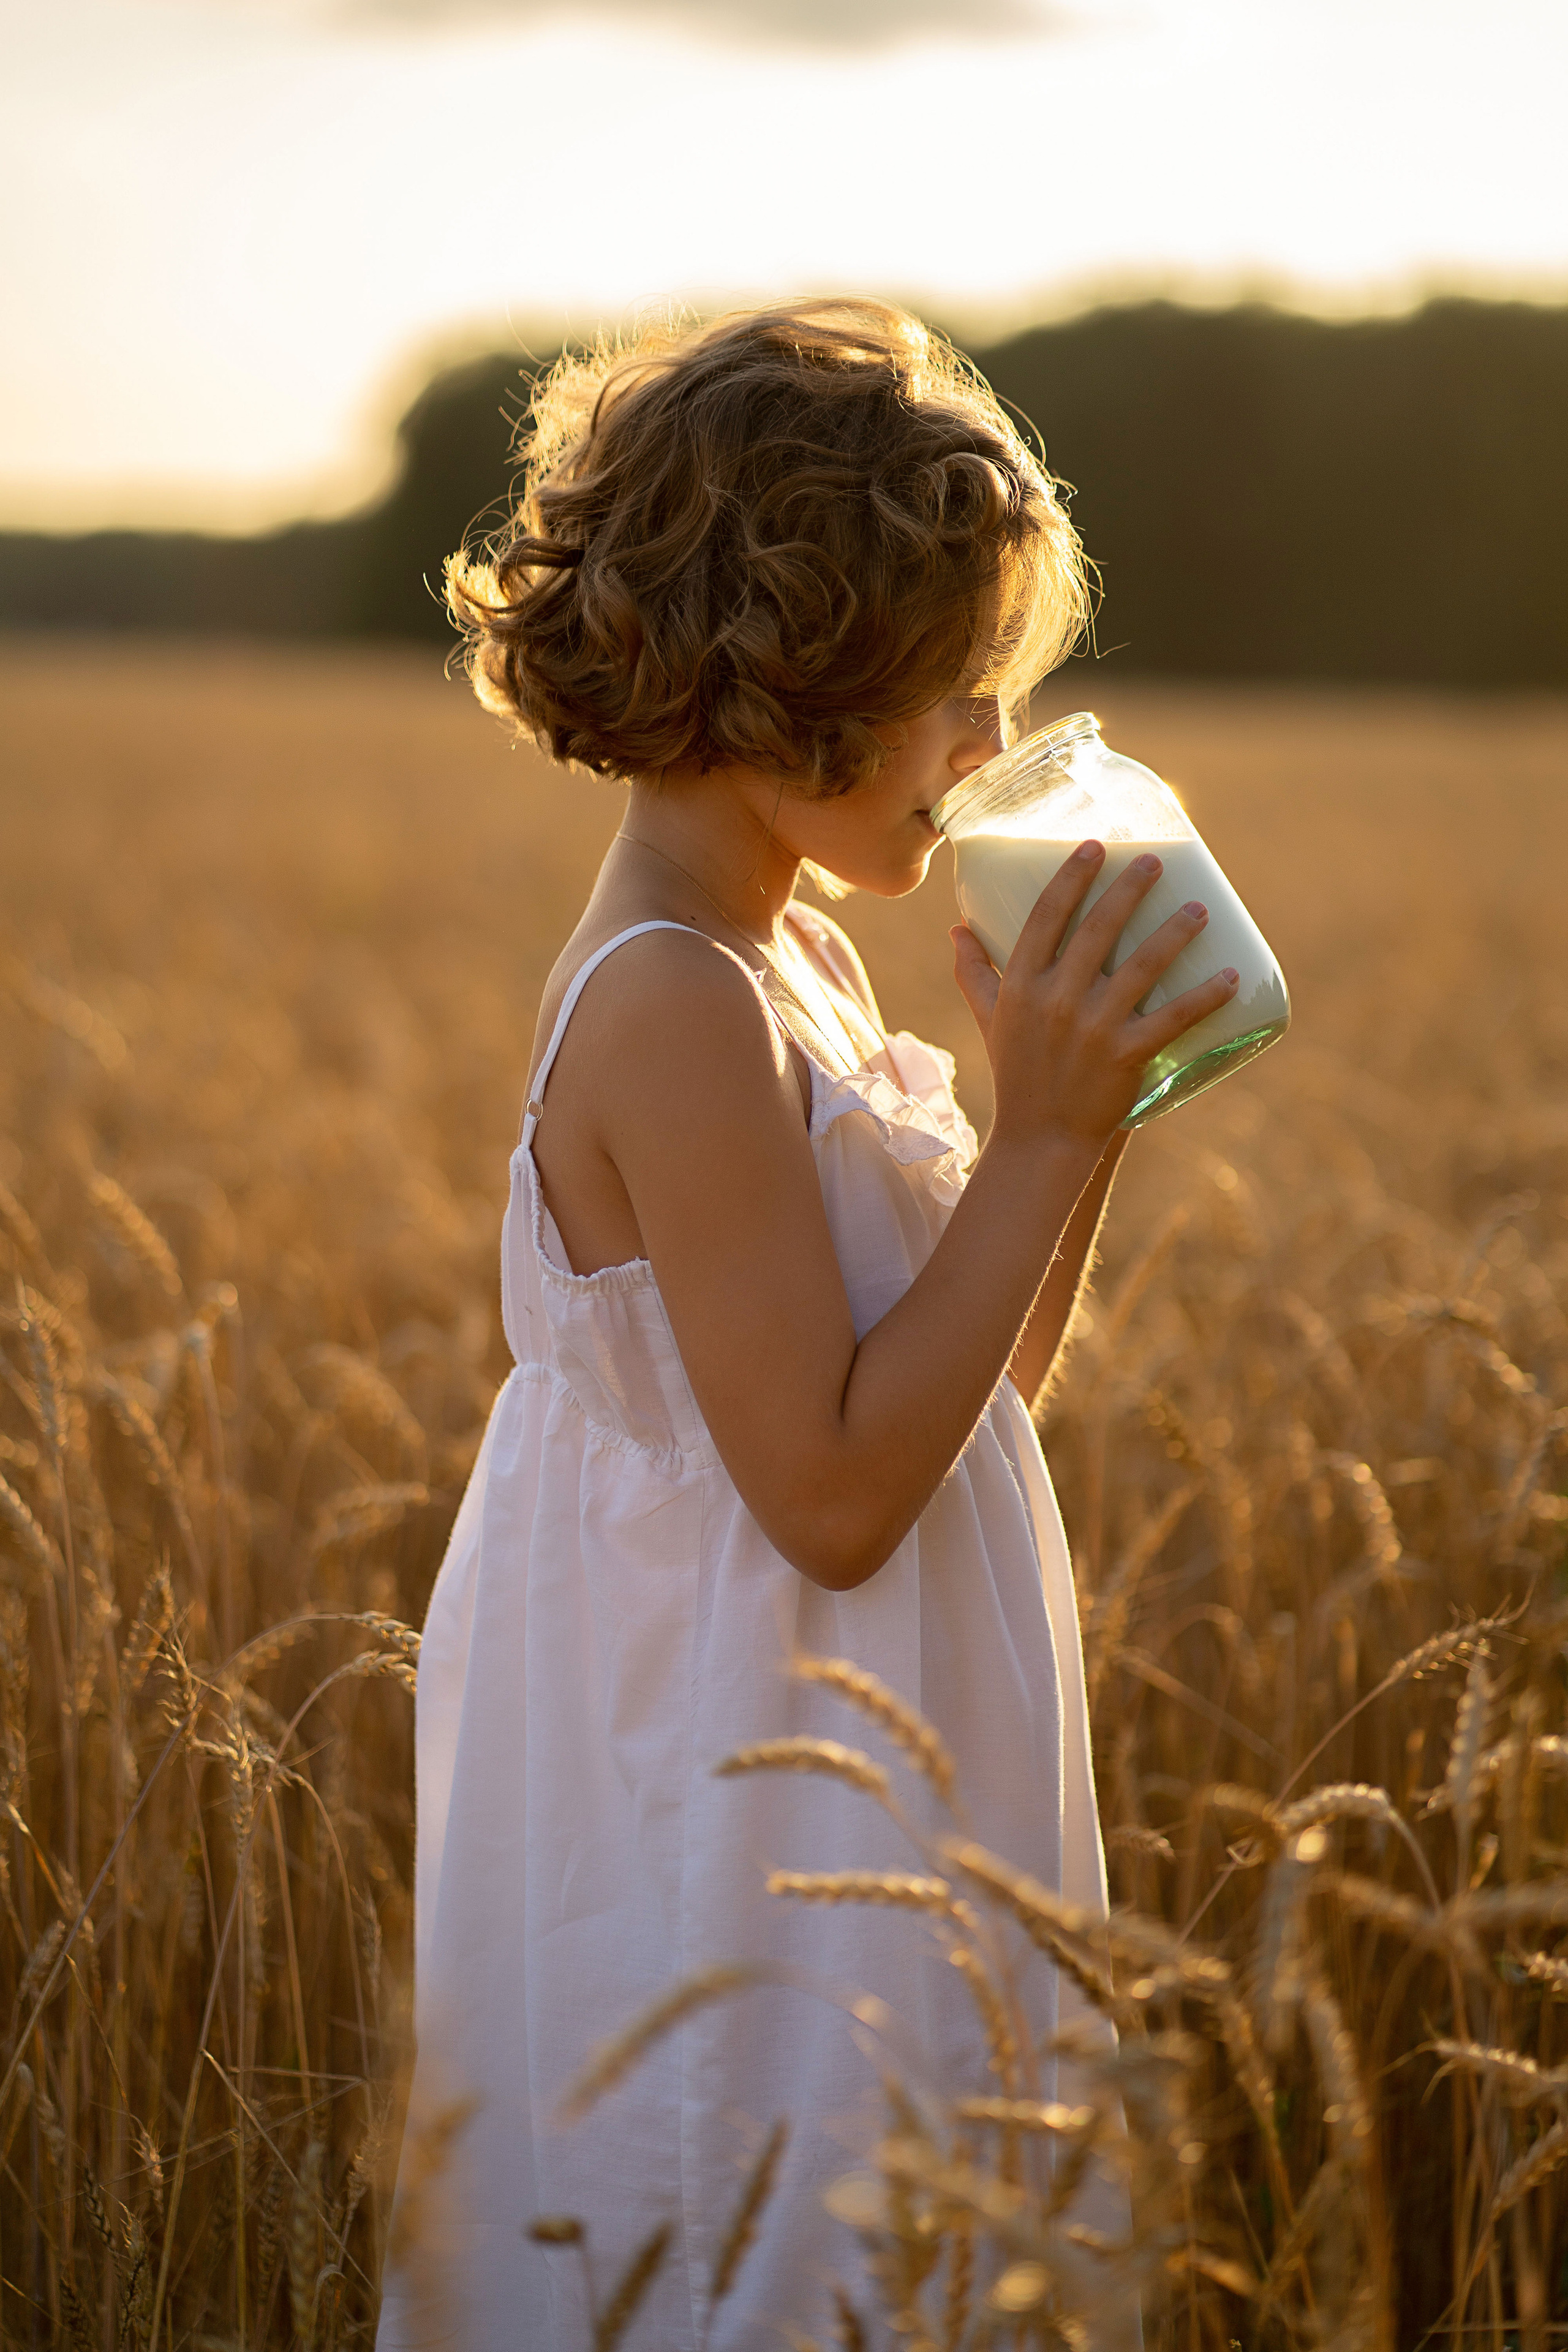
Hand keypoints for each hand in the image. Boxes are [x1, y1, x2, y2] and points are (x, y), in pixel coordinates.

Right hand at [951, 841, 1238, 1156]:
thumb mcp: (990, 1020)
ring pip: (1141, 966)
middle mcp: (1056, 1000)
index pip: (1046, 916)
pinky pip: (1172, 1018)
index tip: (1096, 847)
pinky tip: (1230, 975)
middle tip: (1156, 861)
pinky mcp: (1125, 1056)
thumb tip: (956, 929)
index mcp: (1021, 986)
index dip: (1072, 876)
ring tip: (1199, 909)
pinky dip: (1205, 996)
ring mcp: (1093, 1028)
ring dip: (1174, 932)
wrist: (1040, 1139)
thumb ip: (974, 973)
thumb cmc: (1017, 1074)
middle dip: (1130, 889)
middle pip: (1097, 929)